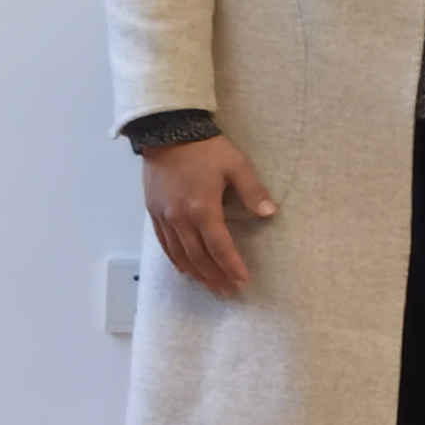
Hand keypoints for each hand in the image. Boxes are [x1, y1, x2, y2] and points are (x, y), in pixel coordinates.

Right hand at [140, 134, 276, 298]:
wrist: (168, 134)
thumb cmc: (206, 150)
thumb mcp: (236, 166)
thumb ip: (253, 191)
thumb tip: (270, 213)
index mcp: (203, 210)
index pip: (219, 248)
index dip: (231, 267)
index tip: (242, 281)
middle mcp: (181, 219)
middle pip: (199, 257)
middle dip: (215, 276)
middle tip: (228, 290)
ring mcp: (164, 218)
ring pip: (180, 255)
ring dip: (196, 273)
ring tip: (210, 285)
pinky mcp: (154, 213)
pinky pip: (164, 244)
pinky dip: (176, 260)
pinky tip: (184, 268)